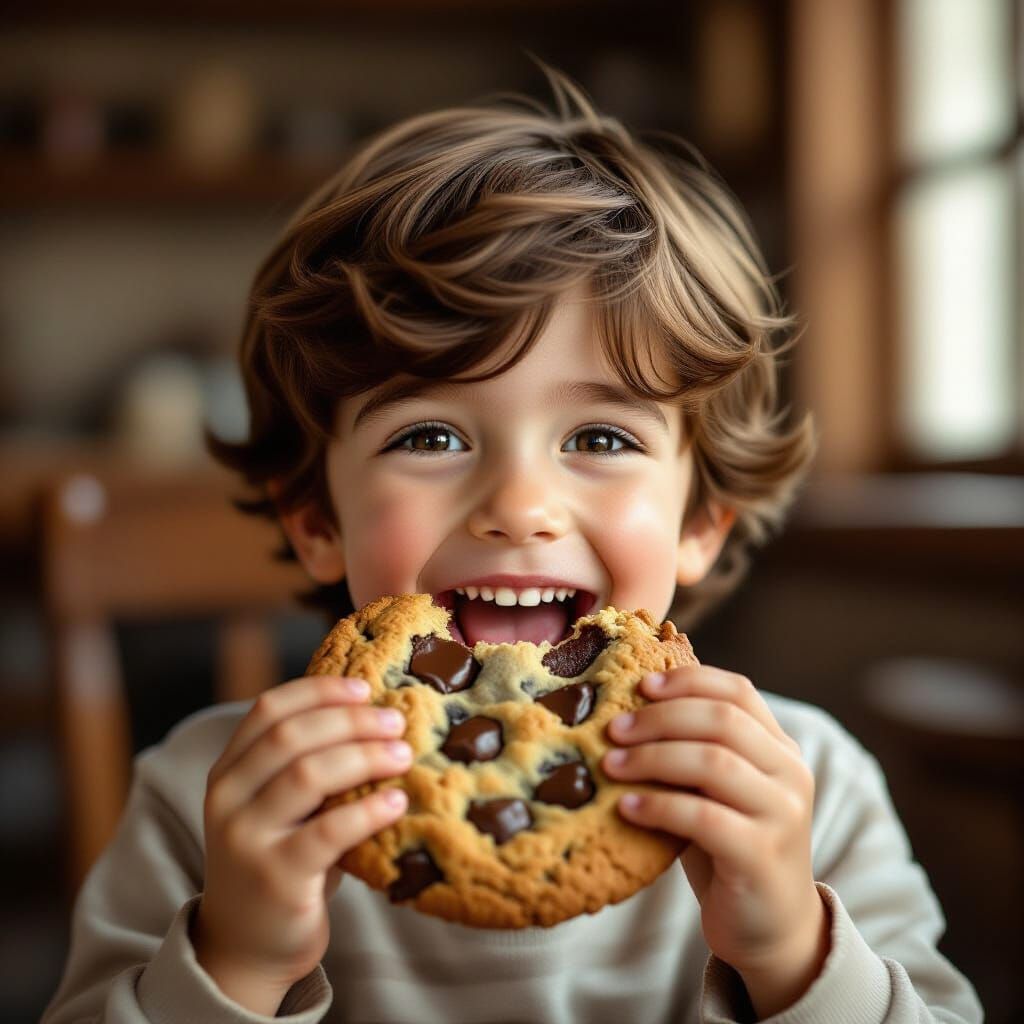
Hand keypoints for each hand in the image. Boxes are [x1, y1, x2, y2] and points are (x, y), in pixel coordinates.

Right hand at [191, 675, 409, 1014]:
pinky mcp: (276, 878)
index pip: (268, 710)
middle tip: (396, 721)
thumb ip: (305, 764)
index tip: (363, 687)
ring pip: (307, 774)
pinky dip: (369, 810)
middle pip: (291, 736)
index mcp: (229, 771)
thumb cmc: (282, 860)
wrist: (247, 948)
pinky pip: (329, 832)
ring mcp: (247, 839)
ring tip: (403, 755)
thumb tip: (378, 714)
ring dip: (364, 757)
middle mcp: (228, 800)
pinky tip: (397, 801)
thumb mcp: (279, 807)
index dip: (319, 691)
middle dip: (351, 721)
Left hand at [602, 665, 829, 1018]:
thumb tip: (626, 708)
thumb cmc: (727, 847)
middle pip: (722, 720)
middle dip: (660, 718)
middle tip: (613, 729)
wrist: (770, 927)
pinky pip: (704, 817)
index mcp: (779, 747)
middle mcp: (790, 773)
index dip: (687, 681)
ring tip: (610, 766)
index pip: (738, 691)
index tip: (640, 685)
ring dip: (653, 758)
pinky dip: (659, 806)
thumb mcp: (714, 790)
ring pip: (713, 762)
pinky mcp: (763, 855)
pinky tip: (626, 807)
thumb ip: (691, 750)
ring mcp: (782, 814)